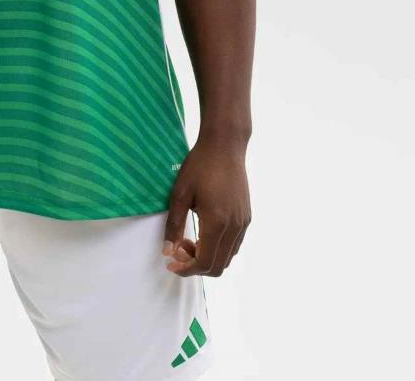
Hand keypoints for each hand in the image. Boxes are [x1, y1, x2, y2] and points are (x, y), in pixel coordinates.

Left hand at [161, 137, 250, 276]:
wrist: (225, 145)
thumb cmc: (199, 165)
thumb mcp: (180, 194)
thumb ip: (174, 226)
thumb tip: (168, 252)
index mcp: (217, 223)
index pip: (205, 263)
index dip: (186, 269)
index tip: (171, 263)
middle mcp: (234, 227)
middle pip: (218, 266)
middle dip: (195, 265)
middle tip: (178, 249)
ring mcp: (243, 223)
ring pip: (228, 258)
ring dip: (208, 257)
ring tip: (190, 239)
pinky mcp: (246, 217)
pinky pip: (234, 245)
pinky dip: (218, 249)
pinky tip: (204, 232)